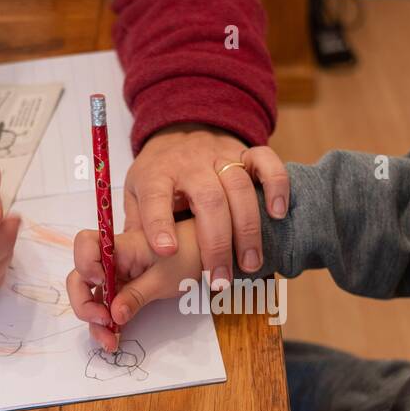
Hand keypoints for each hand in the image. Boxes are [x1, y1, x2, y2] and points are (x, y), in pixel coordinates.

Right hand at [66, 217, 202, 350]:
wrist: (201, 254)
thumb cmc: (186, 256)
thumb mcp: (164, 279)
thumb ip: (136, 296)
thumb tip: (113, 315)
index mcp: (122, 247)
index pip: (86, 244)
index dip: (84, 263)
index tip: (100, 284)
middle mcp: (112, 260)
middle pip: (80, 276)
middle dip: (84, 302)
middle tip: (102, 321)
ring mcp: (115, 276)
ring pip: (91, 296)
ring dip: (94, 321)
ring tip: (109, 341)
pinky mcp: (122, 289)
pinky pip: (106, 305)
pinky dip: (106, 322)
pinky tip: (113, 338)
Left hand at [124, 126, 289, 287]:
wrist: (180, 130)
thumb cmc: (159, 174)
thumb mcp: (135, 194)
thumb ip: (137, 225)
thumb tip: (131, 261)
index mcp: (157, 174)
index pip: (156, 196)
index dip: (160, 223)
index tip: (167, 251)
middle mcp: (190, 164)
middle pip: (208, 199)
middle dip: (217, 243)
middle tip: (220, 280)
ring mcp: (221, 156)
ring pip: (239, 187)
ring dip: (248, 229)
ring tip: (250, 264)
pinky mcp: (245, 152)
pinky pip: (266, 162)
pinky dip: (276, 186)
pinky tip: (277, 214)